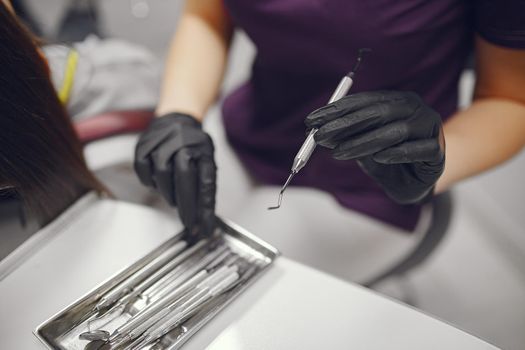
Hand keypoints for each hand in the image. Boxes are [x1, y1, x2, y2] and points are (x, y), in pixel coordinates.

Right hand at [134, 113, 215, 237]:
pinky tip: (158, 182)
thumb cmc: (194, 147)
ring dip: (168, 193)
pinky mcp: (143, 145)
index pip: (206, 180)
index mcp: (203, 148)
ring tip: (174, 198)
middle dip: (186, 205)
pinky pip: (143, 170)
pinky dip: (150, 182)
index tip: (205, 227)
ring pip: (162, 174)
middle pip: (184, 176)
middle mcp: (183, 142)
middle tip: (188, 223)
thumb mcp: (207, 162)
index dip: (205, 207)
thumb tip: (205, 220)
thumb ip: (206, 188)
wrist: (177, 120)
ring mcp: (162, 141)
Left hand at [305, 91, 444, 203]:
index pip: (363, 101)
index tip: (311, 121)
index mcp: (396, 101)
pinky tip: (379, 158)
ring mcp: (429, 128)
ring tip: (339, 153)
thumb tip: (319, 131)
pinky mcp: (437, 151)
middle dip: (345, 124)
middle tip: (320, 136)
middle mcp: (414, 108)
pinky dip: (397, 153)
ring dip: (363, 142)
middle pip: (378, 112)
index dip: (336, 110)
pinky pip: (417, 149)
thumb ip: (346, 136)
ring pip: (396, 131)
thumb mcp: (362, 146)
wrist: (416, 182)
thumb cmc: (387, 159)